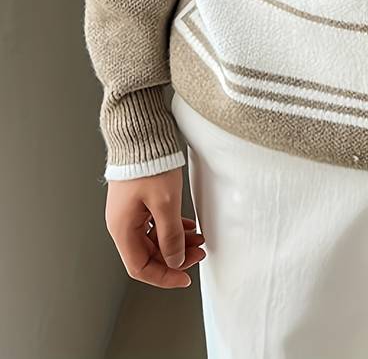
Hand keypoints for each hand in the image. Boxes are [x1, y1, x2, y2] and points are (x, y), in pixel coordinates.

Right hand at [105, 167, 205, 287]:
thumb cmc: (149, 165)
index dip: (164, 276)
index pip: (140, 267)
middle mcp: (122, 224)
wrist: (141, 135)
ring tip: (199, 239)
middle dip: (175, 257)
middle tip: (199, 253)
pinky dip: (172, 228)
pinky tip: (188, 226)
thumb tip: (176, 261)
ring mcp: (129, 213)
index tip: (185, 277)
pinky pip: (154, 224)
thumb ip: (171, 236)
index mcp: (122, 229)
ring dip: (176, 242)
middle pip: (148, 254)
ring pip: (154, 239)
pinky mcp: (138, 202)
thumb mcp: (165, 203)